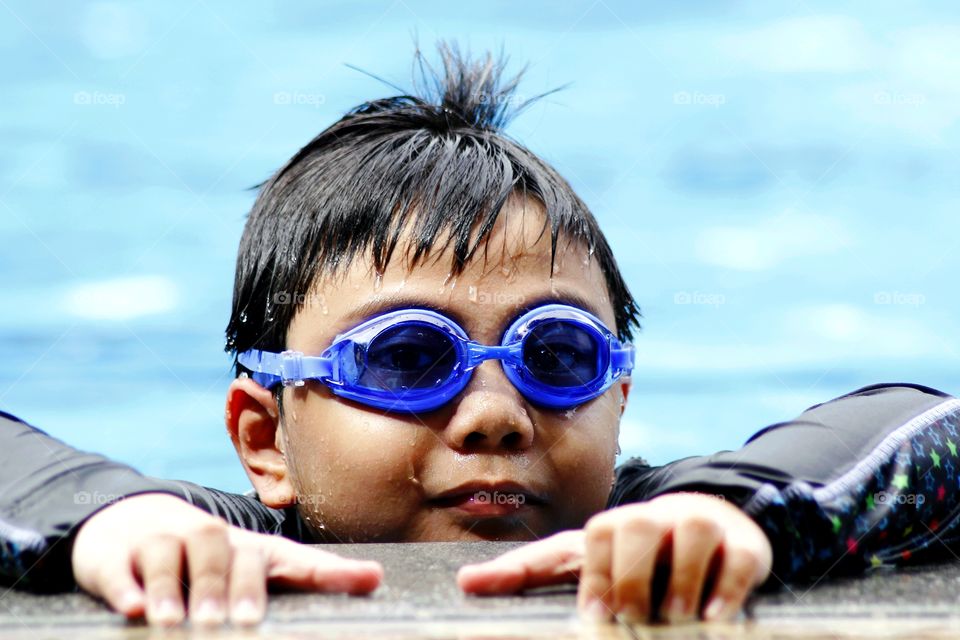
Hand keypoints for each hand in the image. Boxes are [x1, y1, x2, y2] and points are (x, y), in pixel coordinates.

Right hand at [71, 493, 382, 626]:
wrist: (129, 520)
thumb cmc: (208, 556)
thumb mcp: (255, 562)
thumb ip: (309, 572)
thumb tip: (375, 578)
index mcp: (246, 545)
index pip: (289, 555)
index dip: (323, 570)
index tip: (365, 580)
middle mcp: (206, 538)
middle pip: (220, 549)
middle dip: (230, 585)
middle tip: (238, 622)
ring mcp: (158, 543)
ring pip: (169, 555)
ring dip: (175, 589)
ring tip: (178, 622)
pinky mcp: (115, 557)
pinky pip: (119, 571)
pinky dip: (126, 589)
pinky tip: (135, 609)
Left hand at [456, 492, 772, 623]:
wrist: (711, 521)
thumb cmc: (635, 552)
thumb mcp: (585, 560)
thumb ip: (531, 570)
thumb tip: (465, 581)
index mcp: (609, 527)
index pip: (585, 539)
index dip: (587, 576)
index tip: (592, 617)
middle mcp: (650, 519)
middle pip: (631, 525)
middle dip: (629, 575)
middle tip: (631, 616)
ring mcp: (696, 525)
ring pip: (688, 532)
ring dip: (680, 580)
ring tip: (674, 617)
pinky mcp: (740, 542)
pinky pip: (735, 556)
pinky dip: (726, 586)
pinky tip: (713, 614)